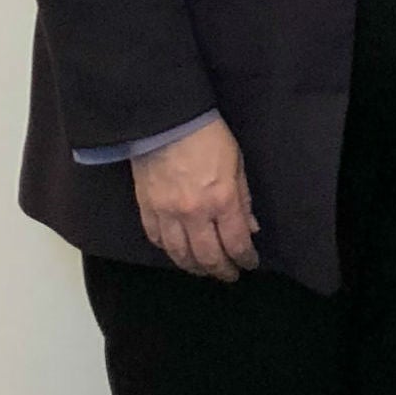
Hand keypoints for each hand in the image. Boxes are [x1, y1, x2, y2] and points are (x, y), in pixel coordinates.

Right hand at [130, 115, 259, 282]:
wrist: (165, 120)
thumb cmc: (208, 136)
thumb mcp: (237, 164)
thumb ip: (243, 200)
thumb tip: (250, 228)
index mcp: (222, 201)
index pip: (236, 243)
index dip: (245, 259)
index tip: (249, 264)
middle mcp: (194, 213)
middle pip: (208, 256)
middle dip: (221, 271)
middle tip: (229, 275)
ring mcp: (167, 213)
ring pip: (180, 254)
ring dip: (194, 267)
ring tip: (204, 270)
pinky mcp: (146, 208)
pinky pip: (156, 238)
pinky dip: (168, 250)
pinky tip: (177, 252)